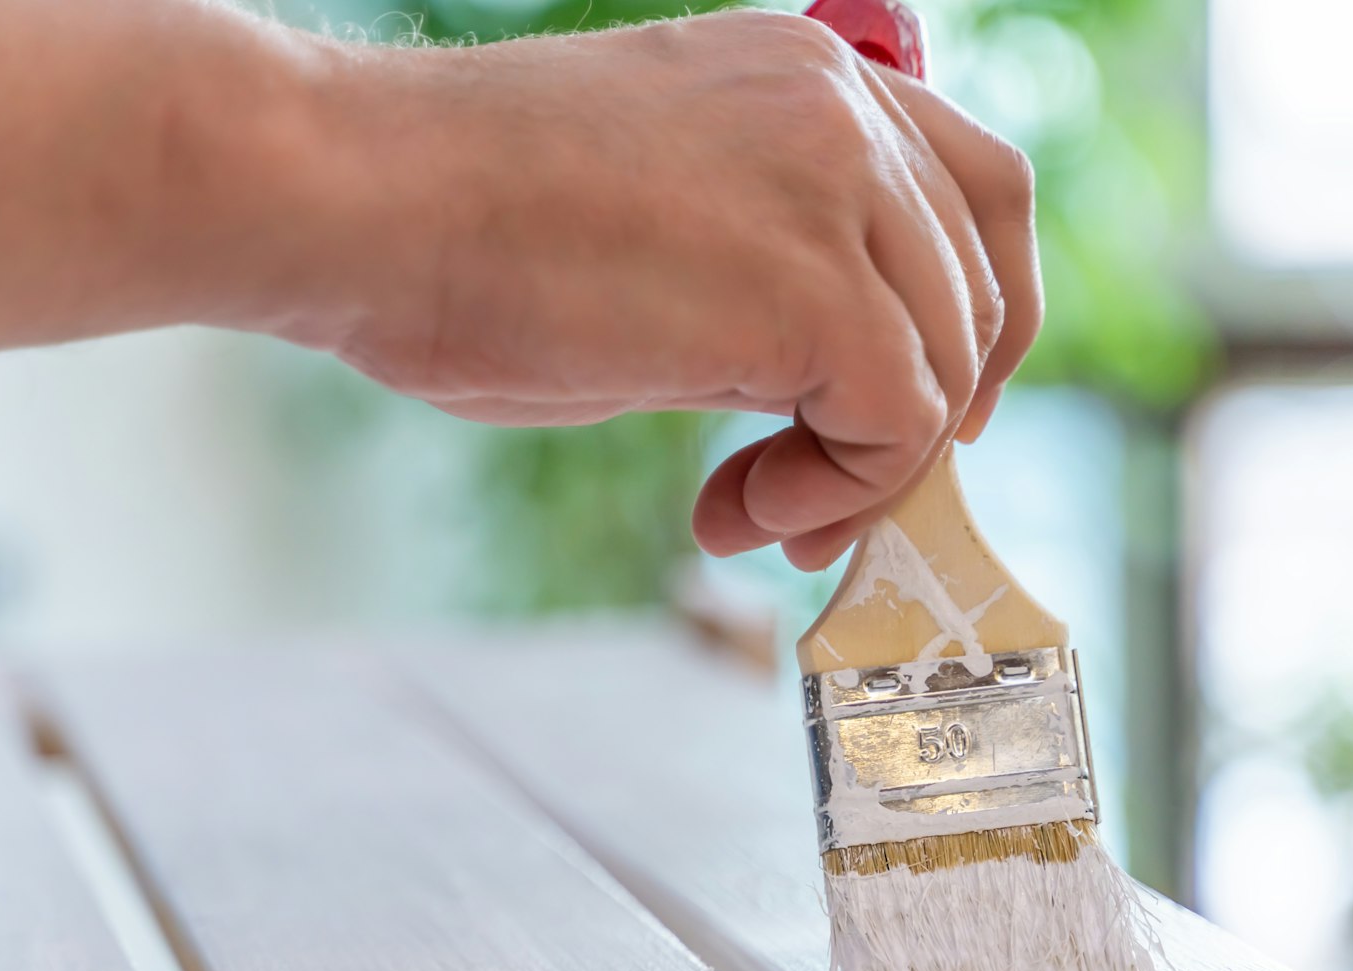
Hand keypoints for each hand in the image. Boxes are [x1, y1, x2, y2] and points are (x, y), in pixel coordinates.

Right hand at [274, 10, 1040, 568]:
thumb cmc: (459, 227)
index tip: (919, 407)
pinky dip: (840, 492)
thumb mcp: (663, 219)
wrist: (365, 204)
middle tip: (832, 497)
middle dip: (934, 409)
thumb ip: (767, 267)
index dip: (977, 314)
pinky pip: (900, 423)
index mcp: (807, 77)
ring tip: (750, 510)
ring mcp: (839, 189)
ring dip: (863, 468)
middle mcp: (844, 110)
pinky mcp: (816, 292)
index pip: (977, 187)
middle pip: (987, 278)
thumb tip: (822, 387)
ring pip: (945, 365)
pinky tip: (739, 509)